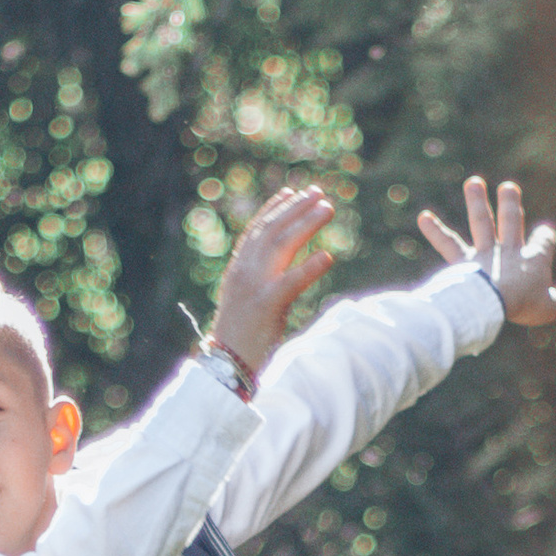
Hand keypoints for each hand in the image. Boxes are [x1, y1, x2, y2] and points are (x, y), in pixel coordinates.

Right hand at [207, 184, 337, 376]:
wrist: (226, 365)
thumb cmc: (241, 337)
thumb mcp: (248, 301)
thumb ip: (262, 279)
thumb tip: (282, 266)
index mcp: (238, 271)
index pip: (257, 230)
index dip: (275, 208)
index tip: (292, 191)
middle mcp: (244, 272)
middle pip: (272, 230)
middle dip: (296, 207)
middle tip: (318, 192)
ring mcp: (255, 287)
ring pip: (282, 245)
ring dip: (306, 223)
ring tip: (328, 209)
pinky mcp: (267, 305)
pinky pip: (292, 281)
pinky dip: (310, 267)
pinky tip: (328, 256)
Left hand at [418, 175, 555, 326]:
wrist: (492, 303)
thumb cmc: (522, 306)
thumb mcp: (547, 309)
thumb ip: (553, 304)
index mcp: (533, 260)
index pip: (543, 243)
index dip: (545, 237)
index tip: (545, 232)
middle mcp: (507, 251)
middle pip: (511, 222)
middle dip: (510, 204)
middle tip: (508, 187)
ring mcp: (483, 254)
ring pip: (481, 222)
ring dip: (477, 202)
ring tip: (473, 183)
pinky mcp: (462, 263)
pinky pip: (447, 244)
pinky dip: (435, 231)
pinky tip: (423, 217)